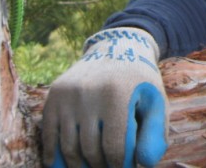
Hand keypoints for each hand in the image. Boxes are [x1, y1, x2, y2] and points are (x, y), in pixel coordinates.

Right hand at [42, 27, 167, 167]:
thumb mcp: (156, 101)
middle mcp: (89, 93)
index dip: (121, 165)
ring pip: (69, 147)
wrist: (116, 49)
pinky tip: (62, 165)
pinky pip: (49, 134)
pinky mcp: (54, 94)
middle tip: (108, 166)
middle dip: (101, 165)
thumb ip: (154, 133)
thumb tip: (143, 164)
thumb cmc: (139, 83)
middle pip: (90, 150)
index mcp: (118, 94)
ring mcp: (68, 94)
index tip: (125, 167)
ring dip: (80, 164)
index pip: (115, 147)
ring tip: (92, 166)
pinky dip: (54, 155)